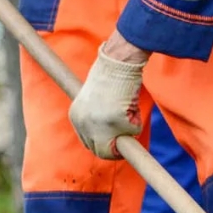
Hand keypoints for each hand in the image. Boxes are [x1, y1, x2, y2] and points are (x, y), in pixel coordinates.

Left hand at [68, 32, 149, 159]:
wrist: (117, 61)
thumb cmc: (109, 75)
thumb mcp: (94, 99)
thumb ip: (96, 119)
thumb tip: (113, 139)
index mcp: (76, 116)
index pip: (88, 143)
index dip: (103, 145)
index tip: (116, 142)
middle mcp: (83, 123)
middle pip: (99, 151)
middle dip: (115, 147)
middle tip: (128, 135)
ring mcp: (98, 124)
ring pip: (116, 146)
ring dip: (127, 132)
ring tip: (128, 109)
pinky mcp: (115, 121)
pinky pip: (132, 132)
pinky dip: (136, 121)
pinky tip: (132, 104)